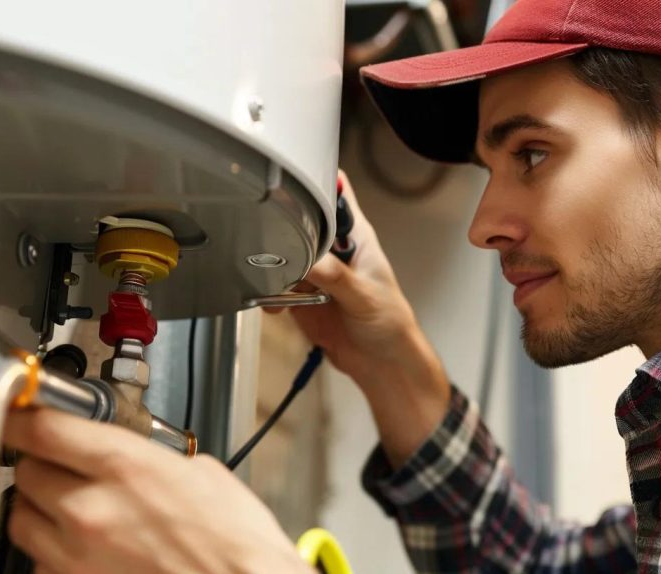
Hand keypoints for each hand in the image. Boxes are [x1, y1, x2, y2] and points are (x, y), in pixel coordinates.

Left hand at [3, 408, 309, 573]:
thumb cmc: (233, 539)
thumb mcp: (199, 472)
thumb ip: (148, 456)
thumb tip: (128, 451)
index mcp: (125, 467)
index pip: (43, 429)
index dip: (23, 416)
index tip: (20, 412)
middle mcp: (91, 509)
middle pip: (26, 470)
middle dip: (37, 460)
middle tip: (55, 458)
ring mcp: (77, 553)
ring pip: (21, 516)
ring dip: (34, 504)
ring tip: (60, 501)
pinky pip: (39, 559)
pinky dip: (48, 547)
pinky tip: (75, 541)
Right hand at [283, 171, 450, 465]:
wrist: (381, 363)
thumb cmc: (390, 323)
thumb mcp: (365, 295)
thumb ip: (337, 276)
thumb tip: (309, 260)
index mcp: (356, 238)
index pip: (338, 196)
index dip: (320, 179)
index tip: (297, 172)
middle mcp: (334, 251)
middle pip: (302, 224)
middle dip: (285, 230)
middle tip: (272, 240)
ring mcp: (317, 274)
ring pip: (284, 256)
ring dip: (274, 267)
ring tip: (272, 279)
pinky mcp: (303, 298)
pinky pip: (277, 289)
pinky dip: (270, 296)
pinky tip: (273, 305)